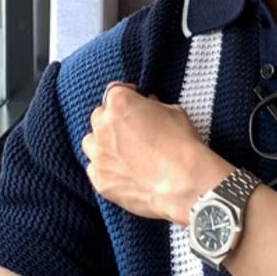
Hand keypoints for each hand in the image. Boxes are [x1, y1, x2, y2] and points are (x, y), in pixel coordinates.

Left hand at [81, 83, 226, 223]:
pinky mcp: (100, 180)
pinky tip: (123, 173)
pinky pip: (95, 169)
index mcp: (120, 103)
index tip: (135, 100)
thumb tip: (148, 106)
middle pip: (99, 116)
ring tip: (124, 153)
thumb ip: (153, 107)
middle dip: (113, 120)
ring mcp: (99, 155)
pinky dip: (106, 169)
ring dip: (103, 144)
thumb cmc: (183, 146)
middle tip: (132, 130)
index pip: (114, 91)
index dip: (128, 95)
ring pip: (91, 143)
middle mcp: (103, 126)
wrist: (185, 184)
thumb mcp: (174, 112)